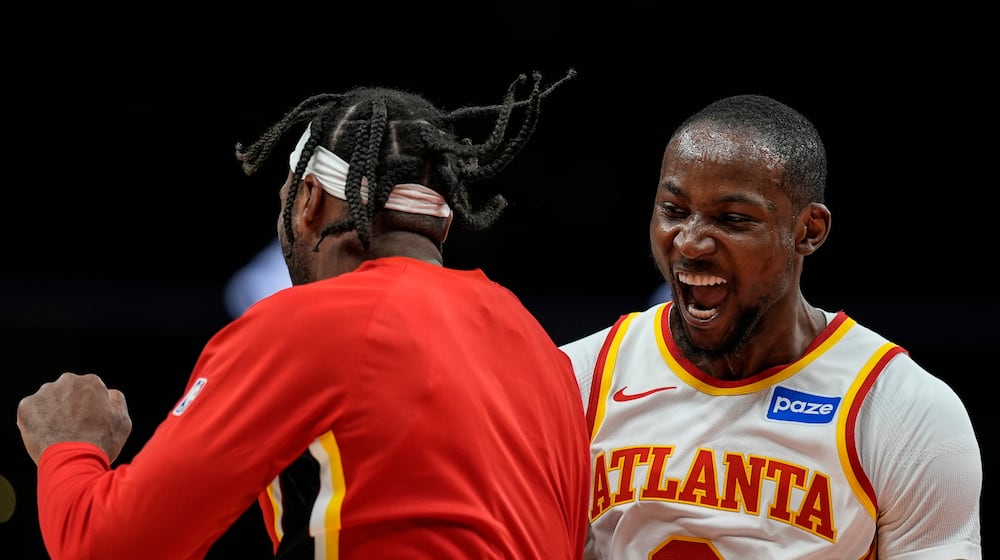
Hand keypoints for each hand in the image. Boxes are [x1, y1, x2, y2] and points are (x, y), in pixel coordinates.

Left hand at [16, 372, 132, 464]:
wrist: (73, 462)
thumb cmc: (100, 443)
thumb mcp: (122, 420)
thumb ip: (116, 400)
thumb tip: (107, 393)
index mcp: (91, 382)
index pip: (89, 389)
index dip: (90, 406)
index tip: (88, 421)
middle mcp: (67, 381)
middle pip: (67, 391)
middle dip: (69, 404)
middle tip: (73, 427)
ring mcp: (45, 393)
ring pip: (48, 400)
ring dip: (52, 411)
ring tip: (59, 434)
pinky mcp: (26, 407)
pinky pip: (31, 411)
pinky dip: (36, 421)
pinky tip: (46, 435)